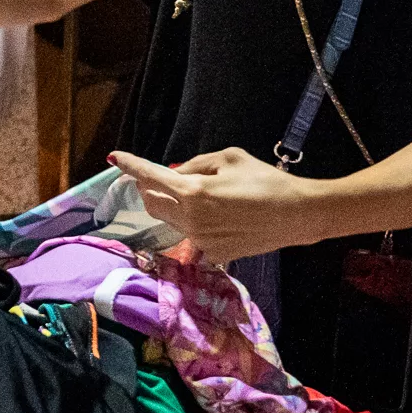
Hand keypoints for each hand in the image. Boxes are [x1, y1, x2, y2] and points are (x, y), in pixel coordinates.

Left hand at [108, 147, 311, 264]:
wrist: (297, 214)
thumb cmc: (265, 179)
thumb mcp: (230, 158)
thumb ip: (197, 165)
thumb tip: (174, 172)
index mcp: (193, 190)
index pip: (149, 176)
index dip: (130, 165)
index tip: (114, 158)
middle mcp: (190, 218)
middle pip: (152, 203)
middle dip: (151, 189)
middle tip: (166, 179)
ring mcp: (200, 240)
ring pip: (170, 221)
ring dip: (174, 207)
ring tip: (204, 197)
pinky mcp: (213, 254)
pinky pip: (191, 237)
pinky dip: (195, 225)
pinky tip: (222, 219)